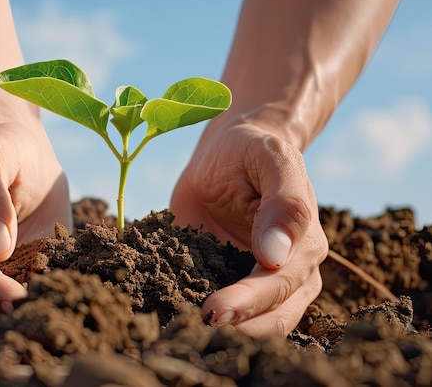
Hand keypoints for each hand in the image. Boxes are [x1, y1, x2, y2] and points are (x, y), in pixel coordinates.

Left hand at [170, 120, 327, 335]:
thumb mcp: (271, 158)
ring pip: (253, 324)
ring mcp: (258, 280)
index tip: (213, 311)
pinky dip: (202, 316)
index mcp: (304, 244)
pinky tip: (176, 319)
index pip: (280, 284)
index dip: (249, 302)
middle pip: (271, 315)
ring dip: (225, 332)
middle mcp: (289, 271)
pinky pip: (223, 309)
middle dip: (237, 326)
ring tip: (185, 332)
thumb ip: (284, 201)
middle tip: (195, 327)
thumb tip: (274, 256)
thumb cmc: (252, 150)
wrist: (227, 151)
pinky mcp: (227, 280)